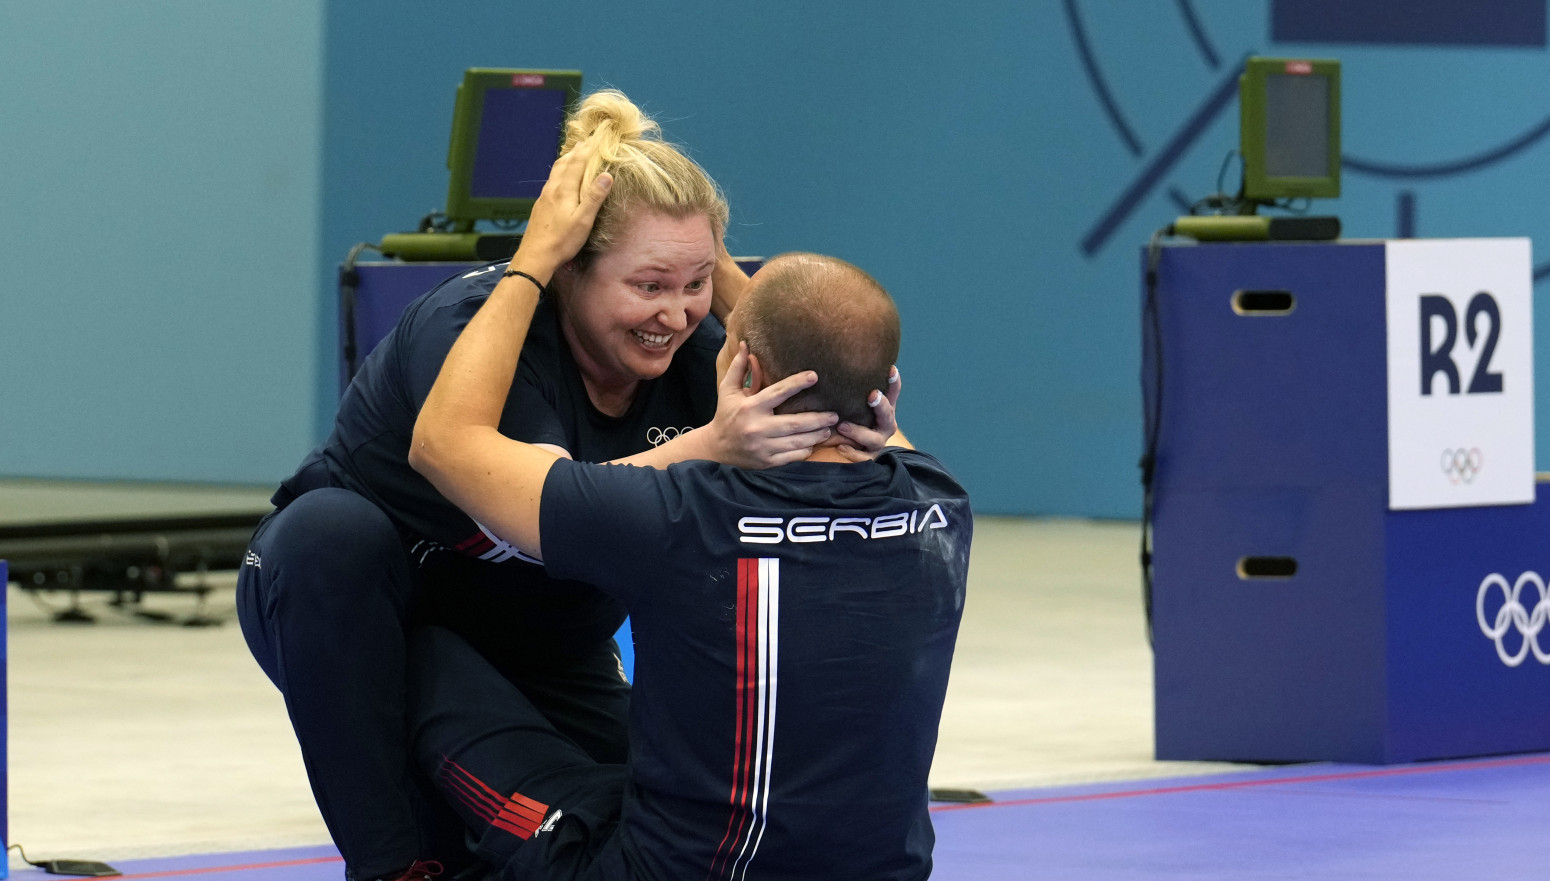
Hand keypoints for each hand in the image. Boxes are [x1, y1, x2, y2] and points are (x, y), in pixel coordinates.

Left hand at [510, 137, 612, 274]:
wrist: (535, 256)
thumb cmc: (562, 241)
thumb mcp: (583, 220)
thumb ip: (594, 196)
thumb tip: (606, 174)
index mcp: (564, 190)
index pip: (577, 162)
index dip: (587, 149)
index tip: (596, 138)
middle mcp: (552, 188)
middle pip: (564, 163)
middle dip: (576, 151)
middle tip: (586, 142)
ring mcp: (544, 196)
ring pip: (555, 171)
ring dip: (566, 159)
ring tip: (574, 154)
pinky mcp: (541, 205)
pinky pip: (551, 180)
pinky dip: (560, 171)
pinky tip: (561, 178)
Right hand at [704, 342, 837, 467]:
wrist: (715, 448)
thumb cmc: (725, 414)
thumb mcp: (727, 390)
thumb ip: (738, 368)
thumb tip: (744, 344)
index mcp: (750, 407)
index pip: (778, 393)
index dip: (797, 384)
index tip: (814, 376)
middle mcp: (757, 427)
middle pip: (794, 423)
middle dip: (817, 419)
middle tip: (835, 415)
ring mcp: (763, 447)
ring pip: (796, 441)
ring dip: (816, 435)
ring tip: (829, 429)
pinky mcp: (767, 462)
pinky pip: (791, 456)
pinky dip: (804, 451)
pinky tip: (813, 444)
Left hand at [834, 365, 900, 461]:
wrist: (854, 448)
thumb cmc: (850, 416)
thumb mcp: (852, 403)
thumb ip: (849, 389)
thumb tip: (829, 360)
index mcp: (884, 409)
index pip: (893, 393)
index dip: (894, 382)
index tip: (891, 369)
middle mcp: (885, 425)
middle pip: (887, 415)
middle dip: (881, 405)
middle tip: (872, 395)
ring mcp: (877, 443)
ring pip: (874, 439)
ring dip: (858, 431)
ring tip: (843, 426)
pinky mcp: (868, 458)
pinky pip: (862, 458)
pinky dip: (852, 452)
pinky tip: (840, 447)